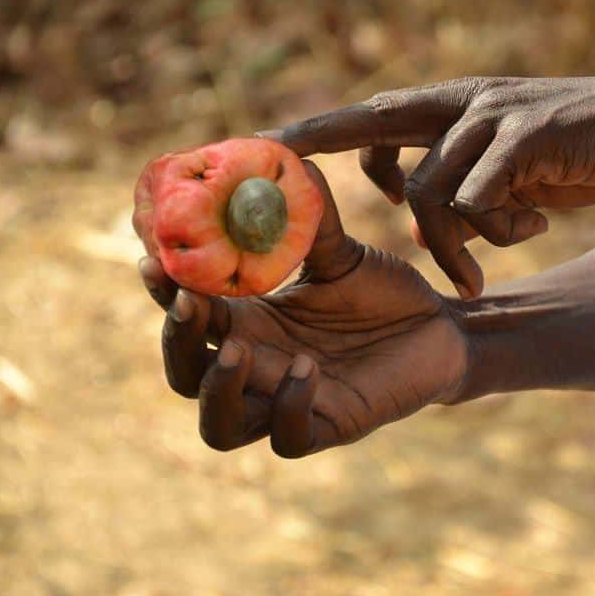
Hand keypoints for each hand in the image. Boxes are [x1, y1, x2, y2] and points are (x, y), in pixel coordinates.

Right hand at [140, 160, 467, 457]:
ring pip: (219, 427)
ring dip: (217, 390)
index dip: (163, 291)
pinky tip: (310, 369)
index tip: (153, 256)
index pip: (187, 314)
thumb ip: (310, 217)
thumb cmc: (383, 292)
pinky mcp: (330, 425)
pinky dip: (289, 407)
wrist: (441, 328)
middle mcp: (259, 368)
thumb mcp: (342, 253)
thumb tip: (285, 156)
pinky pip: (289, 439)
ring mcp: (288, 402)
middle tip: (191, 304)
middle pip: (185, 375)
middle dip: (177, 342)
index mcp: (250, 322)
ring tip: (240, 349)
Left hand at [258, 73, 594, 298]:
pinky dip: (500, 232)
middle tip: (281, 170)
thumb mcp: (513, 170)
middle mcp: (464, 105)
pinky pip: (479, 201)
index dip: (324, 132)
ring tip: (479, 275)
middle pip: (373, 125)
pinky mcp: (524, 137)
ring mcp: (492, 116)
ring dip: (452, 245)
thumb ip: (467, 187)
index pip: (376, 117)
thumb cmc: (580, 149)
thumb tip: (427, 220)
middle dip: (320, 143)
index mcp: (458, 107)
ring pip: (431, 193)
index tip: (273, 147)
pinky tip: (538, 227)